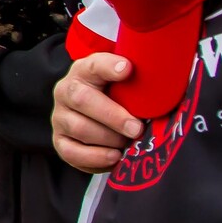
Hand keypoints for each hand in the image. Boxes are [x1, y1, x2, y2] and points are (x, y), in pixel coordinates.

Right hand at [52, 52, 142, 172]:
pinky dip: (96, 158)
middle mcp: (65, 92)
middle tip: (136, 128)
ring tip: (128, 144)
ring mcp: (59, 117)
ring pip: (80, 128)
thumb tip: (162, 88)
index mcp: (83, 71)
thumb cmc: (115, 97)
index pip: (93, 65)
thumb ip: (136, 82)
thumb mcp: (124, 84)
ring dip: (108, 139)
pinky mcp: (60, 141)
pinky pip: (72, 153)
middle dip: (113, 116)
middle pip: (82, 100)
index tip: (128, 69)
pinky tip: (115, 157)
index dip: (109, 67)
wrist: (93, 114)